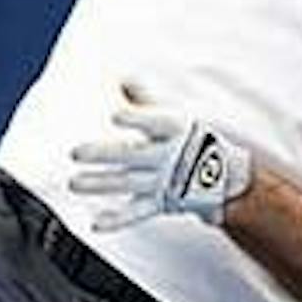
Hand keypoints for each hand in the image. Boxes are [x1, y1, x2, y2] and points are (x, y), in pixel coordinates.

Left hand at [67, 81, 252, 228]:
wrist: (227, 176)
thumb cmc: (193, 138)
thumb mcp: (174, 114)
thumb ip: (146, 98)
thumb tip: (123, 78)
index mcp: (174, 129)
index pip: (155, 121)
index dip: (137, 117)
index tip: (116, 114)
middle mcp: (168, 155)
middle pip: (132, 154)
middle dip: (104, 154)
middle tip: (75, 152)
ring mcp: (163, 181)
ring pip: (127, 182)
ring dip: (99, 184)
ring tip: (74, 183)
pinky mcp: (161, 202)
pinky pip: (137, 213)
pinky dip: (117, 220)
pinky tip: (96, 223)